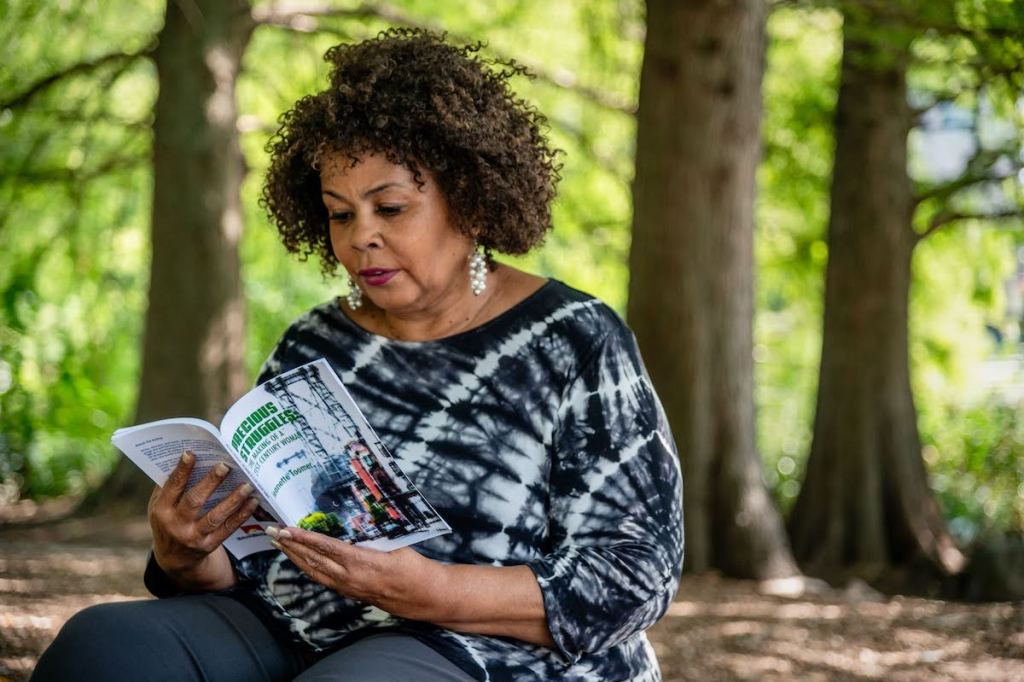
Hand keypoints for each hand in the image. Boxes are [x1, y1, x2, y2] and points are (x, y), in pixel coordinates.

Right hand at [148, 450, 259, 589]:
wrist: (173, 558)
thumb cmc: (168, 520)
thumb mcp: (160, 505)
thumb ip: (170, 485)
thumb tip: (189, 456)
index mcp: (162, 510)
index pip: (172, 487)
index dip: (182, 471)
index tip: (191, 453)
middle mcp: (177, 524)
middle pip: (195, 501)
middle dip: (210, 482)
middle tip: (225, 466)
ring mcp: (194, 536)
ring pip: (215, 516)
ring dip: (233, 500)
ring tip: (247, 485)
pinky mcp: (210, 544)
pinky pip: (228, 528)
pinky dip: (241, 514)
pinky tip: (253, 501)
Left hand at [267, 526, 448, 621]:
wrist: (422, 596)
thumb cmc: (413, 568)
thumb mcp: (395, 545)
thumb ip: (372, 536)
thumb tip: (355, 519)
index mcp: (361, 563)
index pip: (326, 548)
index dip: (305, 538)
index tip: (288, 528)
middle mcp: (350, 578)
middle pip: (313, 560)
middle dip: (291, 545)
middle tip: (272, 532)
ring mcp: (348, 587)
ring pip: (314, 571)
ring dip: (294, 557)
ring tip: (279, 544)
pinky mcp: (349, 592)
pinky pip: (322, 578)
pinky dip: (308, 567)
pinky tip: (300, 560)